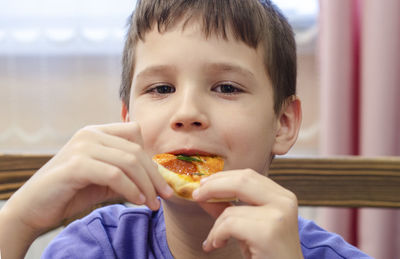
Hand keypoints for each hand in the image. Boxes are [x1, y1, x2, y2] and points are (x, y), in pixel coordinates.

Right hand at [0, 122, 172, 257]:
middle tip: (165, 196)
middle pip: (136, 150)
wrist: (35, 206)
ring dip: (146, 185)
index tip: (160, 181)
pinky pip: (115, 175)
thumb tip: (157, 178)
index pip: (135, 134)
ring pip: (129, 162)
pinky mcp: (76, 164)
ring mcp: (82, 146)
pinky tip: (138, 201)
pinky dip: (131, 189)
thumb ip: (127, 172)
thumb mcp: (106, 178)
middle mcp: (90, 134)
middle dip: (155, 176)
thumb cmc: (73, 191)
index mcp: (97, 132)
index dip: (151, 157)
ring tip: (153, 203)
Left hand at [193, 169, 303, 258]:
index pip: (248, 175)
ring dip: (215, 227)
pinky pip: (229, 225)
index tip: (203, 184)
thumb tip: (202, 192)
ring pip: (231, 209)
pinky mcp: (267, 233)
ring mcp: (278, 216)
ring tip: (214, 241)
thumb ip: (228, 207)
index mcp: (282, 196)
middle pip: (241, 180)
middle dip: (213, 186)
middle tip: (196, 196)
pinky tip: (218, 245)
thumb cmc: (265, 254)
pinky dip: (217, 236)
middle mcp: (284, 202)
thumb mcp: (246, 226)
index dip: (222, 177)